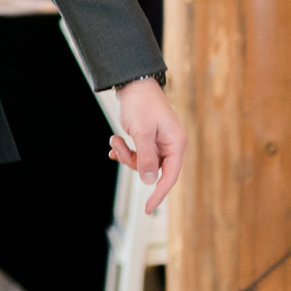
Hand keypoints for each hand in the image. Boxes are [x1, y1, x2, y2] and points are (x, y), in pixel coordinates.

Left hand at [109, 76, 185, 212]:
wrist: (132, 82)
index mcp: (176, 143)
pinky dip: (126, 150)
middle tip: (118, 148)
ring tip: (114, 139)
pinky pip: (138, 153)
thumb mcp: (141, 132)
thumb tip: (151, 181)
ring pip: (143, 162)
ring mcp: (159, 141)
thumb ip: (146, 157)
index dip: (159, 194)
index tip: (147, 209)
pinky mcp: (148, 137)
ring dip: (126, 154)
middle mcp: (170, 144)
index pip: (170, 176)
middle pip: (153, 169)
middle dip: (133, 162)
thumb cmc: (140, 103)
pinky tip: (114, 144)